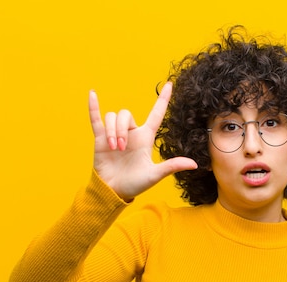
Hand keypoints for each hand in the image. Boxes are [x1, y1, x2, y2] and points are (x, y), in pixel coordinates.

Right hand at [88, 82, 196, 200]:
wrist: (113, 191)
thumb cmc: (135, 184)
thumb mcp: (154, 174)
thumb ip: (172, 166)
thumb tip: (194, 164)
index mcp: (145, 138)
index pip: (156, 114)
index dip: (163, 99)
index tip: (170, 84)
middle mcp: (131, 133)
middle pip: (126, 114)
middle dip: (122, 130)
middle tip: (120, 148)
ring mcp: (114, 134)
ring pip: (113, 117)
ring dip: (112, 131)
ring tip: (112, 148)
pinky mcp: (100, 138)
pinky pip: (96, 118)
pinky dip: (93, 107)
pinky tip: (92, 94)